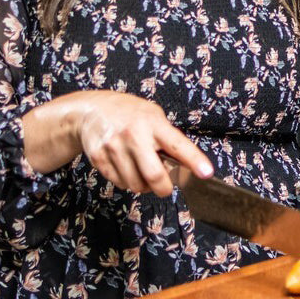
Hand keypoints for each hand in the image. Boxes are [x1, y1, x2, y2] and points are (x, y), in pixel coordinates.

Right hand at [75, 91, 211, 196]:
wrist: (92, 110)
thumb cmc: (130, 113)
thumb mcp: (154, 116)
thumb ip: (168, 138)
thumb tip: (186, 164)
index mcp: (153, 123)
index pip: (178, 145)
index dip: (194, 160)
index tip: (206, 173)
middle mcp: (134, 135)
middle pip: (154, 174)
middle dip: (164, 188)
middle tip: (166, 187)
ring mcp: (114, 148)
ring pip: (135, 184)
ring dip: (144, 186)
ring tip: (143, 172)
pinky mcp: (99, 159)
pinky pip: (119, 183)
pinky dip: (127, 182)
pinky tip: (127, 168)